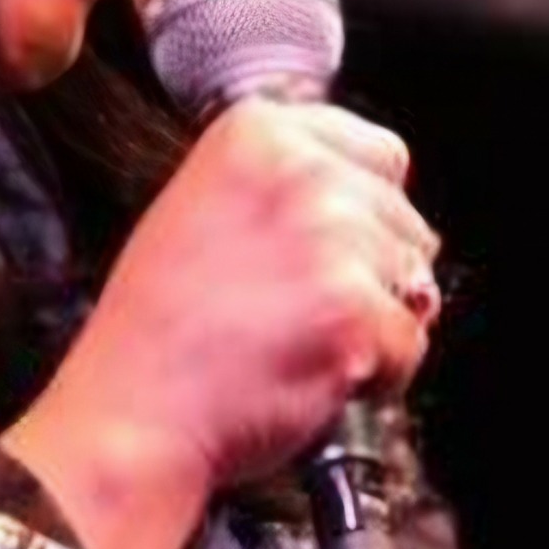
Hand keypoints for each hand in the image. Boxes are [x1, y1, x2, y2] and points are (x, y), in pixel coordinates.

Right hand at [4, 98, 440, 548]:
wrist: (133, 413)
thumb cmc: (157, 332)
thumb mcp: (201, 210)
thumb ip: (285, 189)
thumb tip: (374, 208)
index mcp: (257, 134)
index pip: (380, 153)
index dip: (363, 213)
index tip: (326, 250)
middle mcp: (300, 171)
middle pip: (405, 219)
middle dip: (373, 270)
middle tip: (298, 307)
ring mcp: (331, 238)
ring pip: (414, 282)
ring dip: (376, 323)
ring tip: (297, 341)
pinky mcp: (354, 310)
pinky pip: (410, 345)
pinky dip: (377, 375)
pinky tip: (309, 373)